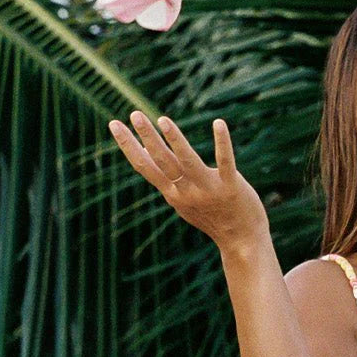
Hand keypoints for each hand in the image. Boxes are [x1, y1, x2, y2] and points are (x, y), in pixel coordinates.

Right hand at [108, 110, 269, 253]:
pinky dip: (222, 143)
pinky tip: (219, 123)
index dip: (129, 146)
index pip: (145, 166)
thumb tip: (153, 161)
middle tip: (134, 114)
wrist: (242, 242)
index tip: (114, 124)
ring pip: (186, 161)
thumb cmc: (213, 218)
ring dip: (174, 139)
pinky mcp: (231, 187)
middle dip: (147, 137)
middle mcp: (187, 192)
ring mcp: (208, 190)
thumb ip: (170, 183)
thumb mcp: (185, 203)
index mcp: (173, 195)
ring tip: (162, 119)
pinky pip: (225, 162)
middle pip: (161, 161)